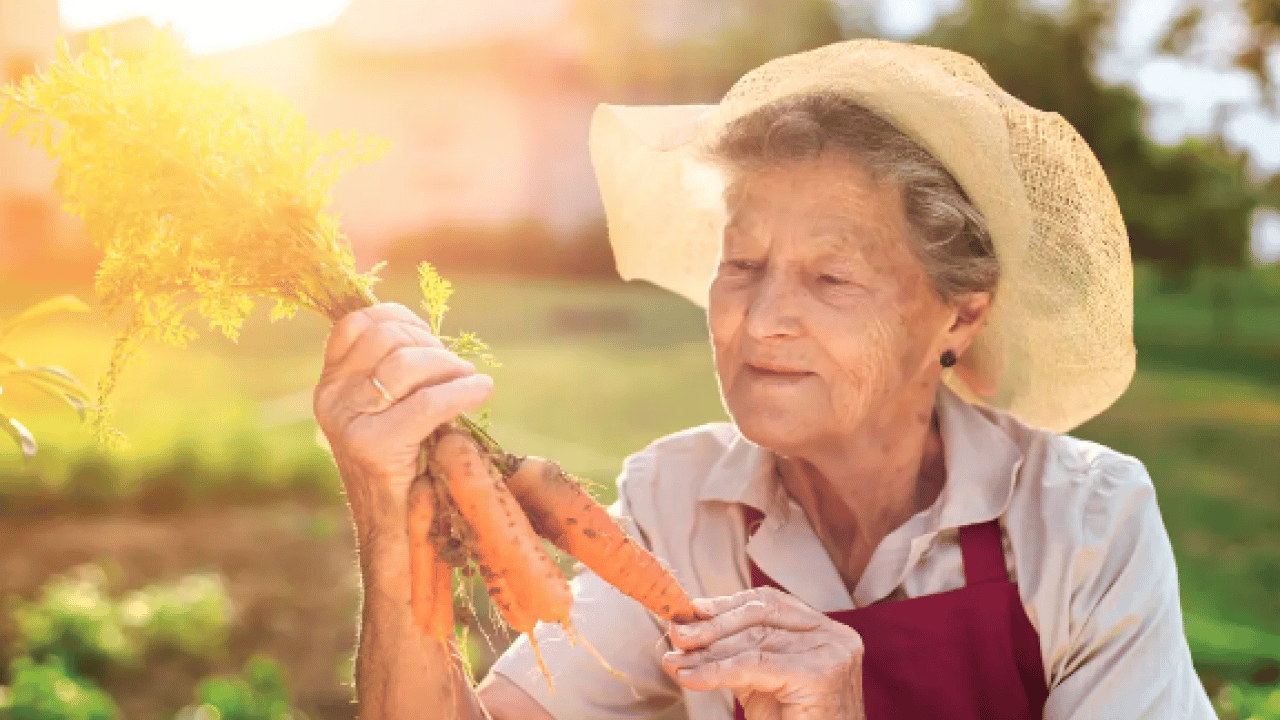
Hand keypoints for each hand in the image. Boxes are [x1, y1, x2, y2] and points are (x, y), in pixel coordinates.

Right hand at [313, 303, 491, 552]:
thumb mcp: (386, 412)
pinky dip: (463, 391)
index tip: (433, 337)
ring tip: (470, 381)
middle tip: (459, 369)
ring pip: (407, 364)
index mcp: (329, 386)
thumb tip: (422, 330)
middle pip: (387, 337)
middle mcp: (330, 399)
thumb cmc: (404, 469)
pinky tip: (482, 391)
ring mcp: (348, 422)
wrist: (394, 535)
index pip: (357, 323)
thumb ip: (391, 374)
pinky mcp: (374, 447)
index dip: (402, 319)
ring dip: (450, 366)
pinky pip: (428, 403)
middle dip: (432, 345)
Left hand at [662, 587, 865, 719]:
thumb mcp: (760, 680)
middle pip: (760, 616)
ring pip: (754, 640)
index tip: (690, 611)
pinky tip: (692, 678)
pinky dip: (717, 671)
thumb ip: (734, 653)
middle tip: (677, 635)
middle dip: (712, 626)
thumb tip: (686, 632)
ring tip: (677, 661)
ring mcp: (830, 652)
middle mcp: (833, 635)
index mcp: (823, 630)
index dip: (726, 605)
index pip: (769, 603)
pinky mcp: (818, 674)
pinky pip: (754, 665)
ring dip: (707, 652)